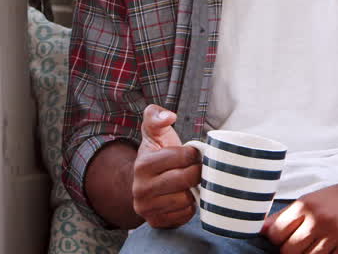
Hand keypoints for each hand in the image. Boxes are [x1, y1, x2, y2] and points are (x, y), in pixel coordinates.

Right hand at [131, 104, 200, 228]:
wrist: (146, 181)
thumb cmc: (157, 154)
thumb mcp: (154, 132)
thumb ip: (156, 116)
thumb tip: (169, 116)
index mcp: (143, 164)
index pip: (184, 157)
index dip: (193, 154)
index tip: (191, 154)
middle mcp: (140, 189)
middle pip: (186, 179)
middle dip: (196, 172)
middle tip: (195, 169)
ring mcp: (147, 208)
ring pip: (186, 199)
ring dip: (193, 190)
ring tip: (188, 183)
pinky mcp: (156, 222)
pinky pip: (184, 215)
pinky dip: (189, 207)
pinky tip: (183, 197)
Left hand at [262, 176, 337, 253]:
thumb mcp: (314, 199)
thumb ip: (287, 216)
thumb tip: (262, 231)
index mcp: (306, 205)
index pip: (275, 235)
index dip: (278, 242)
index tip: (287, 241)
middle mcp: (319, 218)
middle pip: (289, 251)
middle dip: (293, 253)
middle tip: (305, 247)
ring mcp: (336, 234)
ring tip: (320, 249)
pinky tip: (333, 251)